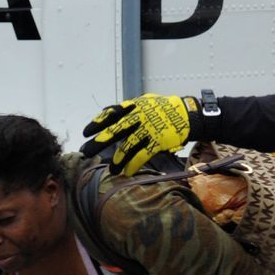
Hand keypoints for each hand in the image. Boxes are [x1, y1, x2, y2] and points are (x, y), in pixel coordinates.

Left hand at [79, 93, 200, 173]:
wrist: (187, 114)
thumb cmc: (164, 108)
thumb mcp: (145, 101)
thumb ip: (128, 107)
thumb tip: (109, 112)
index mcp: (133, 107)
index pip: (110, 113)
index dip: (97, 123)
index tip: (86, 132)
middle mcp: (138, 117)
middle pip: (114, 131)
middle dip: (98, 142)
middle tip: (86, 151)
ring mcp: (148, 130)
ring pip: (127, 147)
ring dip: (117, 160)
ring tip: (112, 169)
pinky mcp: (157, 141)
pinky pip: (142, 156)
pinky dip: (133, 165)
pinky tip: (127, 172)